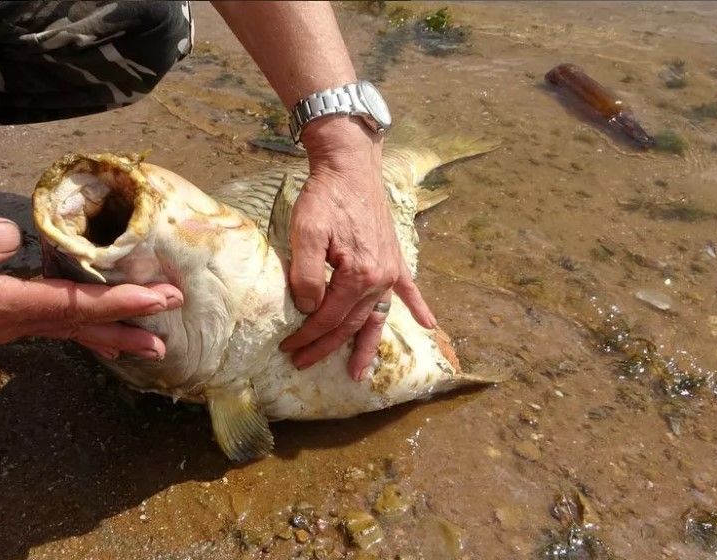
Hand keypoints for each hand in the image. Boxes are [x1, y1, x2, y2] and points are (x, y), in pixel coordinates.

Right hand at [0, 203, 181, 358]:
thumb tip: (6, 238)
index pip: (66, 305)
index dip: (114, 302)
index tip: (155, 297)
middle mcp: (6, 320)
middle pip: (77, 325)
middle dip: (126, 322)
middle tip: (171, 321)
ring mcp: (5, 322)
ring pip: (70, 331)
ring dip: (113, 334)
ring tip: (155, 344)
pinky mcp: (4, 314)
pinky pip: (57, 326)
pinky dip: (88, 329)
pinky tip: (107, 335)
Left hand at [279, 117, 435, 379]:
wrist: (350, 165)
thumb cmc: (324, 196)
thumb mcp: (306, 232)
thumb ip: (307, 274)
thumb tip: (310, 308)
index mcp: (359, 274)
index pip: (329, 317)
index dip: (307, 336)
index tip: (288, 347)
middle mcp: (380, 277)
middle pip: (350, 323)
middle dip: (325, 346)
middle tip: (302, 362)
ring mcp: (390, 269)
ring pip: (376, 316)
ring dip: (367, 344)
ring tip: (359, 372)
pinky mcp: (393, 257)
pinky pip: (407, 289)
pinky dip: (417, 307)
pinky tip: (428, 325)